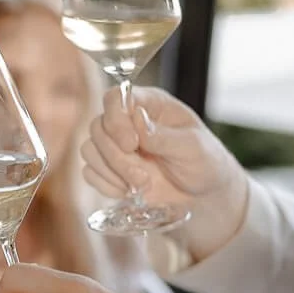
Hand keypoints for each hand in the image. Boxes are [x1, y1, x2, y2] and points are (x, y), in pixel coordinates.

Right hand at [82, 86, 249, 260]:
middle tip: (142, 176)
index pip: (115, 98)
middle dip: (116, 156)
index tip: (131, 144)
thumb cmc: (204, 162)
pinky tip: (128, 191)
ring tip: (141, 185)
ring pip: (90, 150)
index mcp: (149, 104)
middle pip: (98, 127)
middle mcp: (127, 121)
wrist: (203, 194)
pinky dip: (106, 185)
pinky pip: (90, 172)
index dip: (116, 119)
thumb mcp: (193, 147)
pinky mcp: (109, 169)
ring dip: (111, 172)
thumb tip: (138, 121)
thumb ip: (165, 136)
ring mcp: (115, 146)